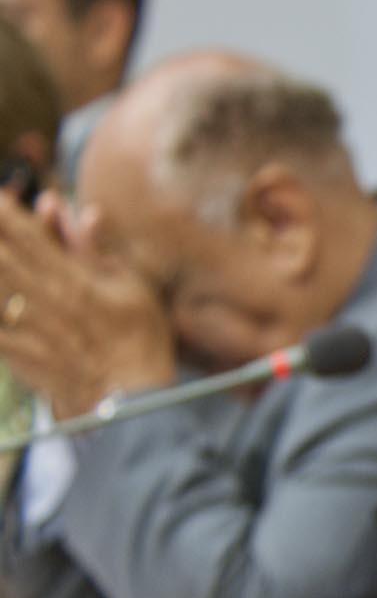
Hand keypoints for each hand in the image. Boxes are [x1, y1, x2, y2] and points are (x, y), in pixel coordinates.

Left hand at [0, 193, 175, 416]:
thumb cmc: (140, 341)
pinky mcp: (16, 352)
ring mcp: (25, 326)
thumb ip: (97, 251)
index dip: (9, 214)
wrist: (131, 401)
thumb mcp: (133, 288)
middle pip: (2, 257)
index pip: (30, 236)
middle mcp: (41, 298)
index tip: (0, 196)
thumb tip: (81, 214)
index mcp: (71, 279)